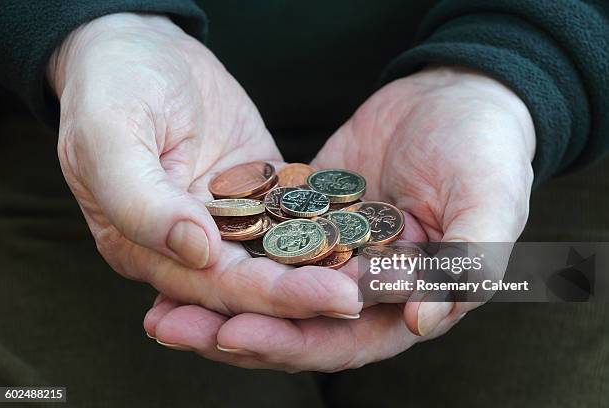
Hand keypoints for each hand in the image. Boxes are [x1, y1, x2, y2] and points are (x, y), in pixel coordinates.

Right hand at [49, 13, 359, 318]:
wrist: (140, 48)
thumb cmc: (111, 89)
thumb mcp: (109, 138)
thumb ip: (142, 201)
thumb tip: (197, 251)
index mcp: (148, 251)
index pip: (218, 289)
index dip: (276, 299)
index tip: (333, 300)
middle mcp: (193, 248)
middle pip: (259, 283)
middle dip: (313, 294)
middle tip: (371, 296)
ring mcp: (230, 220)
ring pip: (284, 256)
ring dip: (330, 268)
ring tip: (384, 277)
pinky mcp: (260, 191)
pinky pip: (298, 213)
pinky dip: (332, 225)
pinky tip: (372, 233)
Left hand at [145, 66, 534, 370]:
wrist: (456, 94)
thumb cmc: (485, 150)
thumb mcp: (489, 202)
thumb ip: (468, 263)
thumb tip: (421, 324)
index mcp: (407, 301)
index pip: (344, 339)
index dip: (292, 342)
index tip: (236, 333)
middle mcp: (363, 287)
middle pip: (294, 324)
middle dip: (235, 330)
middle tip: (175, 327)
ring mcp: (331, 252)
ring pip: (269, 289)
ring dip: (218, 300)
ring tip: (161, 307)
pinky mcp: (306, 217)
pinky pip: (261, 240)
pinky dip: (225, 250)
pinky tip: (183, 251)